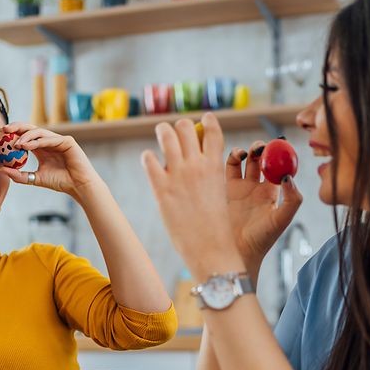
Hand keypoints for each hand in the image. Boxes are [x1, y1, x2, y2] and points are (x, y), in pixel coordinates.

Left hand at [0, 123, 103, 199]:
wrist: (78, 186)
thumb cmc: (60, 182)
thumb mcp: (35, 178)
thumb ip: (20, 175)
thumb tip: (2, 170)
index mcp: (42, 148)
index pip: (26, 136)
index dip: (13, 133)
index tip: (0, 135)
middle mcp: (49, 141)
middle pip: (31, 129)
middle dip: (17, 127)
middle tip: (4, 129)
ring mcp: (59, 140)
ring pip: (39, 132)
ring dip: (26, 136)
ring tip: (16, 143)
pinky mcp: (67, 141)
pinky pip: (49, 139)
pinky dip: (37, 141)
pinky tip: (26, 145)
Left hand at [141, 114, 245, 281]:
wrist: (211, 250)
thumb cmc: (218, 226)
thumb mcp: (221, 192)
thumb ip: (210, 173)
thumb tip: (200, 160)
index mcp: (216, 166)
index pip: (212, 130)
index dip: (207, 121)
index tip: (203, 120)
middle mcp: (197, 166)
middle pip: (185, 127)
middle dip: (181, 128)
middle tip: (178, 134)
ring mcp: (177, 175)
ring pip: (165, 135)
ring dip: (162, 132)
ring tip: (162, 135)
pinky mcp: (160, 188)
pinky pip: (149, 160)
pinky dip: (148, 157)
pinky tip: (150, 161)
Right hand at [226, 141, 301, 282]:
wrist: (236, 252)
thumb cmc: (262, 240)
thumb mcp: (281, 220)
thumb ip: (292, 200)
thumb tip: (289, 177)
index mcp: (271, 192)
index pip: (277, 167)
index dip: (279, 155)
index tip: (279, 146)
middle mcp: (255, 187)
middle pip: (259, 160)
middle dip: (261, 149)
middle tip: (261, 147)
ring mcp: (238, 187)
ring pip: (241, 161)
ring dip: (244, 151)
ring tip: (245, 153)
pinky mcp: (222, 189)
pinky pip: (225, 168)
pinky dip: (229, 158)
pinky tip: (233, 157)